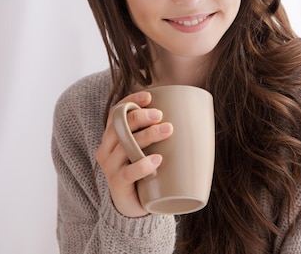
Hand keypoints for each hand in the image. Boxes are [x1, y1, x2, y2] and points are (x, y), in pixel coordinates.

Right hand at [95, 91, 172, 217]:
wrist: (133, 205)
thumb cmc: (144, 170)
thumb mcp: (147, 148)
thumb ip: (158, 132)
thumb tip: (194, 115)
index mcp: (112, 136)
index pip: (116, 112)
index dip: (130, 101)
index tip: (149, 96)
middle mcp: (106, 149)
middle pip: (119, 126)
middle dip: (140, 116)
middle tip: (161, 115)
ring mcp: (110, 167)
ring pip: (125, 146)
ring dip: (147, 135)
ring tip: (168, 130)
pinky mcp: (117, 185)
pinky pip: (128, 173)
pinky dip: (143, 165)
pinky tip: (157, 160)